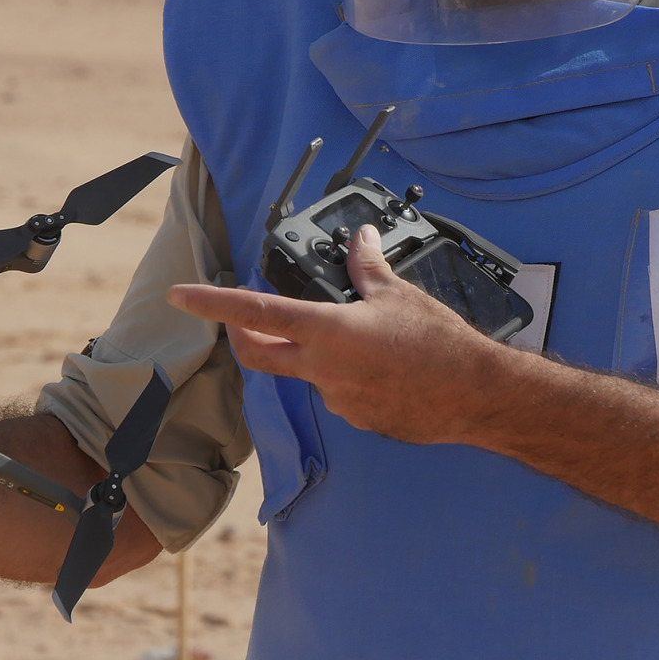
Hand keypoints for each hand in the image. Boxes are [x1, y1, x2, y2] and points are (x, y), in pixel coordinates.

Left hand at [167, 225, 501, 444]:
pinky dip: (344, 374)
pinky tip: (380, 364)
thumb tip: (359, 240)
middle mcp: (322, 370)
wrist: (476, 397)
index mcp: (327, 333)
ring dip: (311, 352)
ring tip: (357, 334)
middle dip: (241, 335)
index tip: (182, 296)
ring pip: (305, 371)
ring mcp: (337, 400)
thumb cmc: (440, 344)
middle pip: (259, 355)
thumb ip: (367, 267)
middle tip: (240, 318)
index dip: (212, 304)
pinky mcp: (357, 419)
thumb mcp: (398, 294)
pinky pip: (337, 391)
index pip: (255, 315)